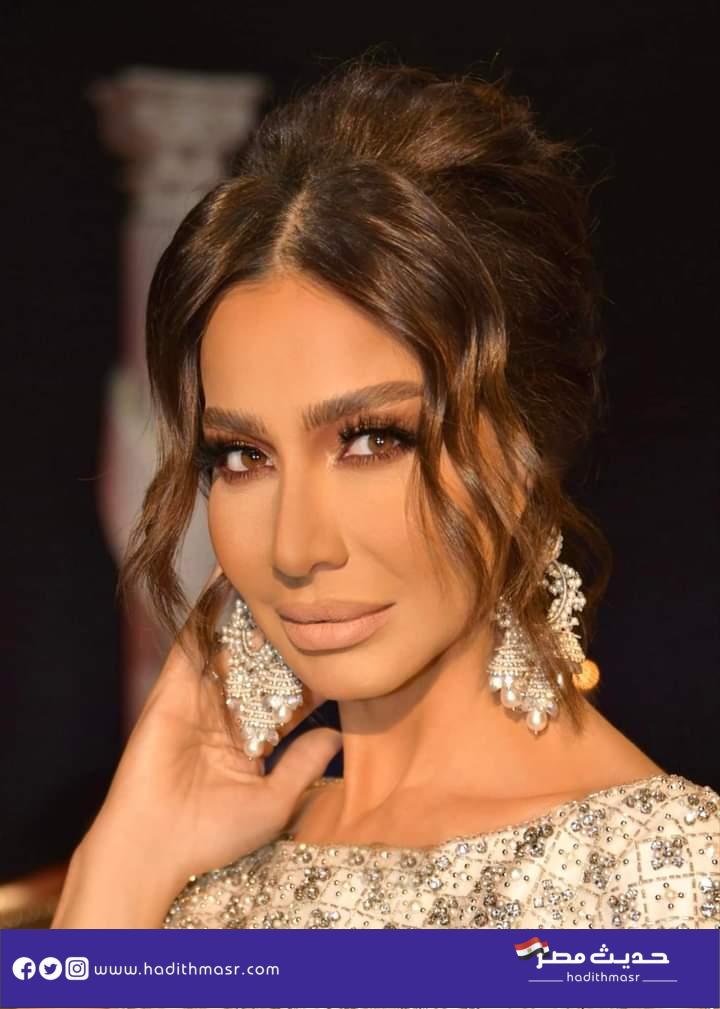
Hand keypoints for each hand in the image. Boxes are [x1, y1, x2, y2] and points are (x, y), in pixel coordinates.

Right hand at [77, 565, 341, 900]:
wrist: (152, 847)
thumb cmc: (212, 836)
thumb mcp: (274, 801)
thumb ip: (304, 765)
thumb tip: (339, 736)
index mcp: (251, 743)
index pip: (289, 700)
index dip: (312, 677)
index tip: (340, 650)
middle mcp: (226, 716)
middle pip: (261, 666)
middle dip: (284, 639)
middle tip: (312, 601)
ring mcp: (199, 700)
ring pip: (230, 648)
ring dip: (249, 614)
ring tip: (276, 576)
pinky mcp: (172, 689)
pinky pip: (193, 642)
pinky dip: (208, 611)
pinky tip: (225, 579)